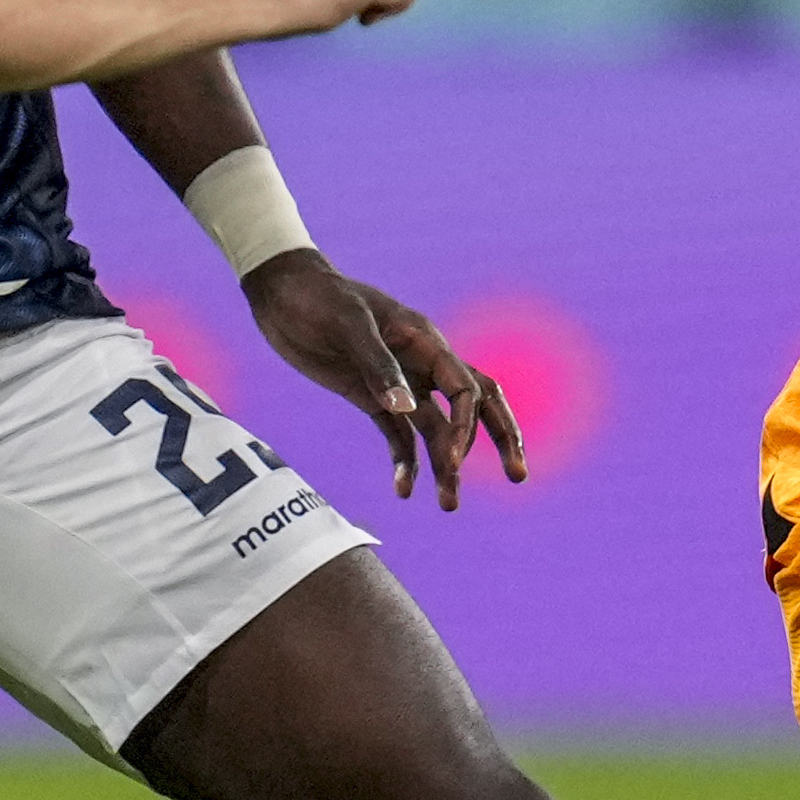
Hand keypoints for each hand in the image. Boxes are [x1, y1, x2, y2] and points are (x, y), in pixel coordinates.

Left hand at [246, 251, 528, 510]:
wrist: (282, 293)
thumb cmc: (318, 298)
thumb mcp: (348, 325)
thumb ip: (377, 366)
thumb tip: (407, 408)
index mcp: (425, 342)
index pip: (466, 388)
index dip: (468, 426)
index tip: (452, 458)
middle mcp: (421, 365)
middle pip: (474, 406)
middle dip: (498, 440)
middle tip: (518, 477)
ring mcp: (399, 384)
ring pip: (437, 430)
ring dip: (447, 466)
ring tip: (449, 506)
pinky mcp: (371, 398)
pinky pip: (399, 436)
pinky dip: (405, 463)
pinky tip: (404, 491)